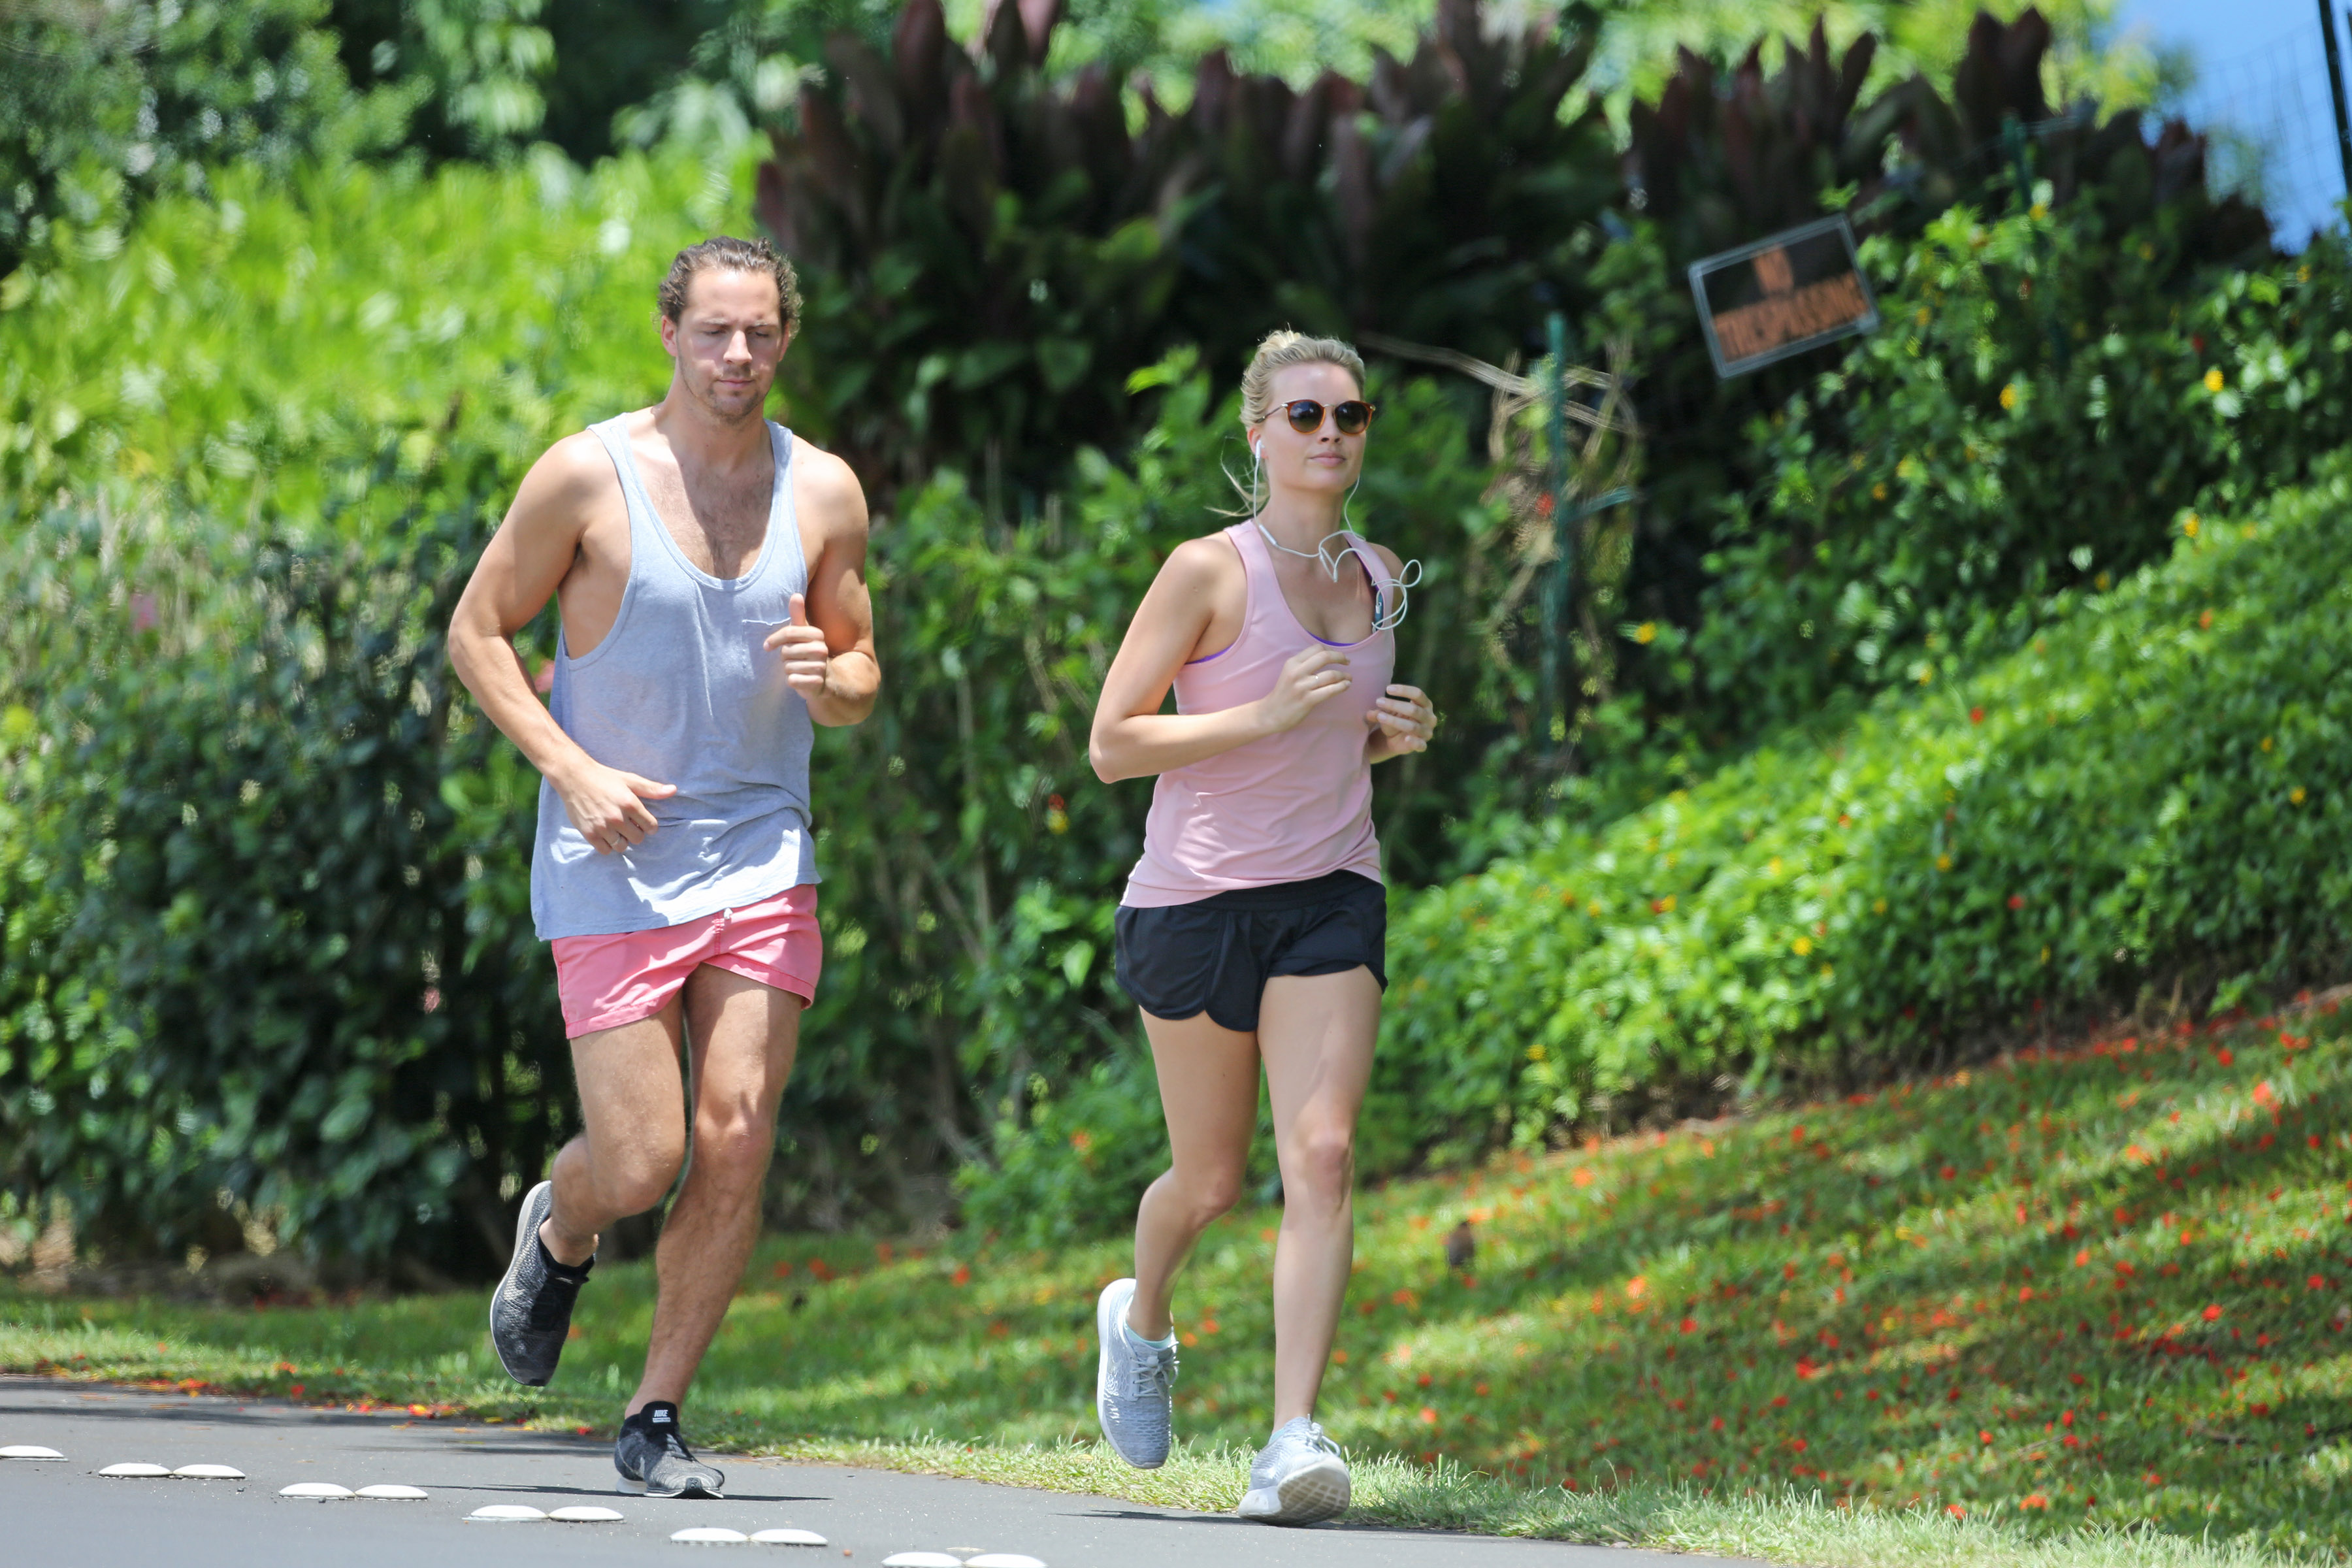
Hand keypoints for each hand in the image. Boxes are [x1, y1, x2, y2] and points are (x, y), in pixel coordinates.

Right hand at [554, 759, 674, 854]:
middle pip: (638, 839)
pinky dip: (607, 845)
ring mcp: (602, 827)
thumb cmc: (604, 778)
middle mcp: (617, 817)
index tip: (642, 821)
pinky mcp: (589, 833)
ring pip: (622, 846)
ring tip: (616, 829)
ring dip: (621, 840)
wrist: (574, 777)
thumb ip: (652, 789)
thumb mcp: (630, 780)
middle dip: (635, 832)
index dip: (649, 825)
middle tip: (627, 824)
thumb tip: (673, 790)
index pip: (651, 827)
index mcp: (630, 804)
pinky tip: (605, 834)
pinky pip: (605, 850)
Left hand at [763, 592, 831, 698]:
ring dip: (788, 670)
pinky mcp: (816, 683)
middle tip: (792, 659)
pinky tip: (800, 679)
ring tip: (798, 669)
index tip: (766, 647)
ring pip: (787, 667)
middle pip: (786, 652)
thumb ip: (798, 615)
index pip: (788, 633)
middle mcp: (821, 650)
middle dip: (784, 657)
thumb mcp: (802, 633)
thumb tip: (795, 594)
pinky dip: (792, 681)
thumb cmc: (807, 652)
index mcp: (817, 634)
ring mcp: (820, 667)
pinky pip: (792, 680)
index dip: (773, 640)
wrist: (823, 678)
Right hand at [1256, 646, 1351, 733]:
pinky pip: (1330, 690)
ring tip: (1348, 678)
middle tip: (1347, 662)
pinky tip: (1346, 685)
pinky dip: (1342, 687)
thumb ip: (1304, 664)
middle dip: (1340, 657)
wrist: (1271, 713)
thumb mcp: (1289, 672)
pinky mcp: (1307, 700)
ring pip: (1331, 675)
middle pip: (1325, 657)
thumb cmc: (1283, 693)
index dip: (1331, 650)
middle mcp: (1297, 672)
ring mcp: (1302, 686)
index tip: (1337, 656)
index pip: (1317, 648)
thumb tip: (1327, 657)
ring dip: (1344, 675)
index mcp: (1292, 662)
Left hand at [1367, 682, 1434, 754]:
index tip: (1388, 689)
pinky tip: (1407, 738)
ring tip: (1379, 716)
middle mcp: (1429, 717)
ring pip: (1412, 726)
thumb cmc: (1396, 720)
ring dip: (1395, 721)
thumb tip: (1368, 714)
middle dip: (1395, 705)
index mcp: (1425, 704)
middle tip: (1378, 701)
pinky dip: (1414, 742)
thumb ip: (1379, 712)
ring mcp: (1427, 732)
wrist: (1398, 740)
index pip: (1418, 694)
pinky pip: (1420, 744)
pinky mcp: (1423, 745)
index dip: (1404, 690)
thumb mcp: (1388, 713)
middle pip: (1413, 709)